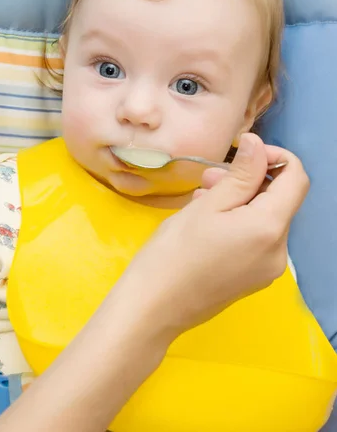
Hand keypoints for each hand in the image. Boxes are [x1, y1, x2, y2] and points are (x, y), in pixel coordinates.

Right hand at [125, 132, 308, 339]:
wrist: (154, 308)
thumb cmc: (174, 252)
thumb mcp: (207, 204)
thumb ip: (240, 173)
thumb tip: (257, 143)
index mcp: (270, 228)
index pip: (296, 179)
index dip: (276, 157)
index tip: (245, 152)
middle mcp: (279, 251)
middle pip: (279, 200)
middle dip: (249, 180)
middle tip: (209, 176)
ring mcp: (268, 268)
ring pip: (264, 218)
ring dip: (240, 199)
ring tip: (202, 196)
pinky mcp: (253, 278)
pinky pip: (255, 239)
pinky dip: (238, 221)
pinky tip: (207, 220)